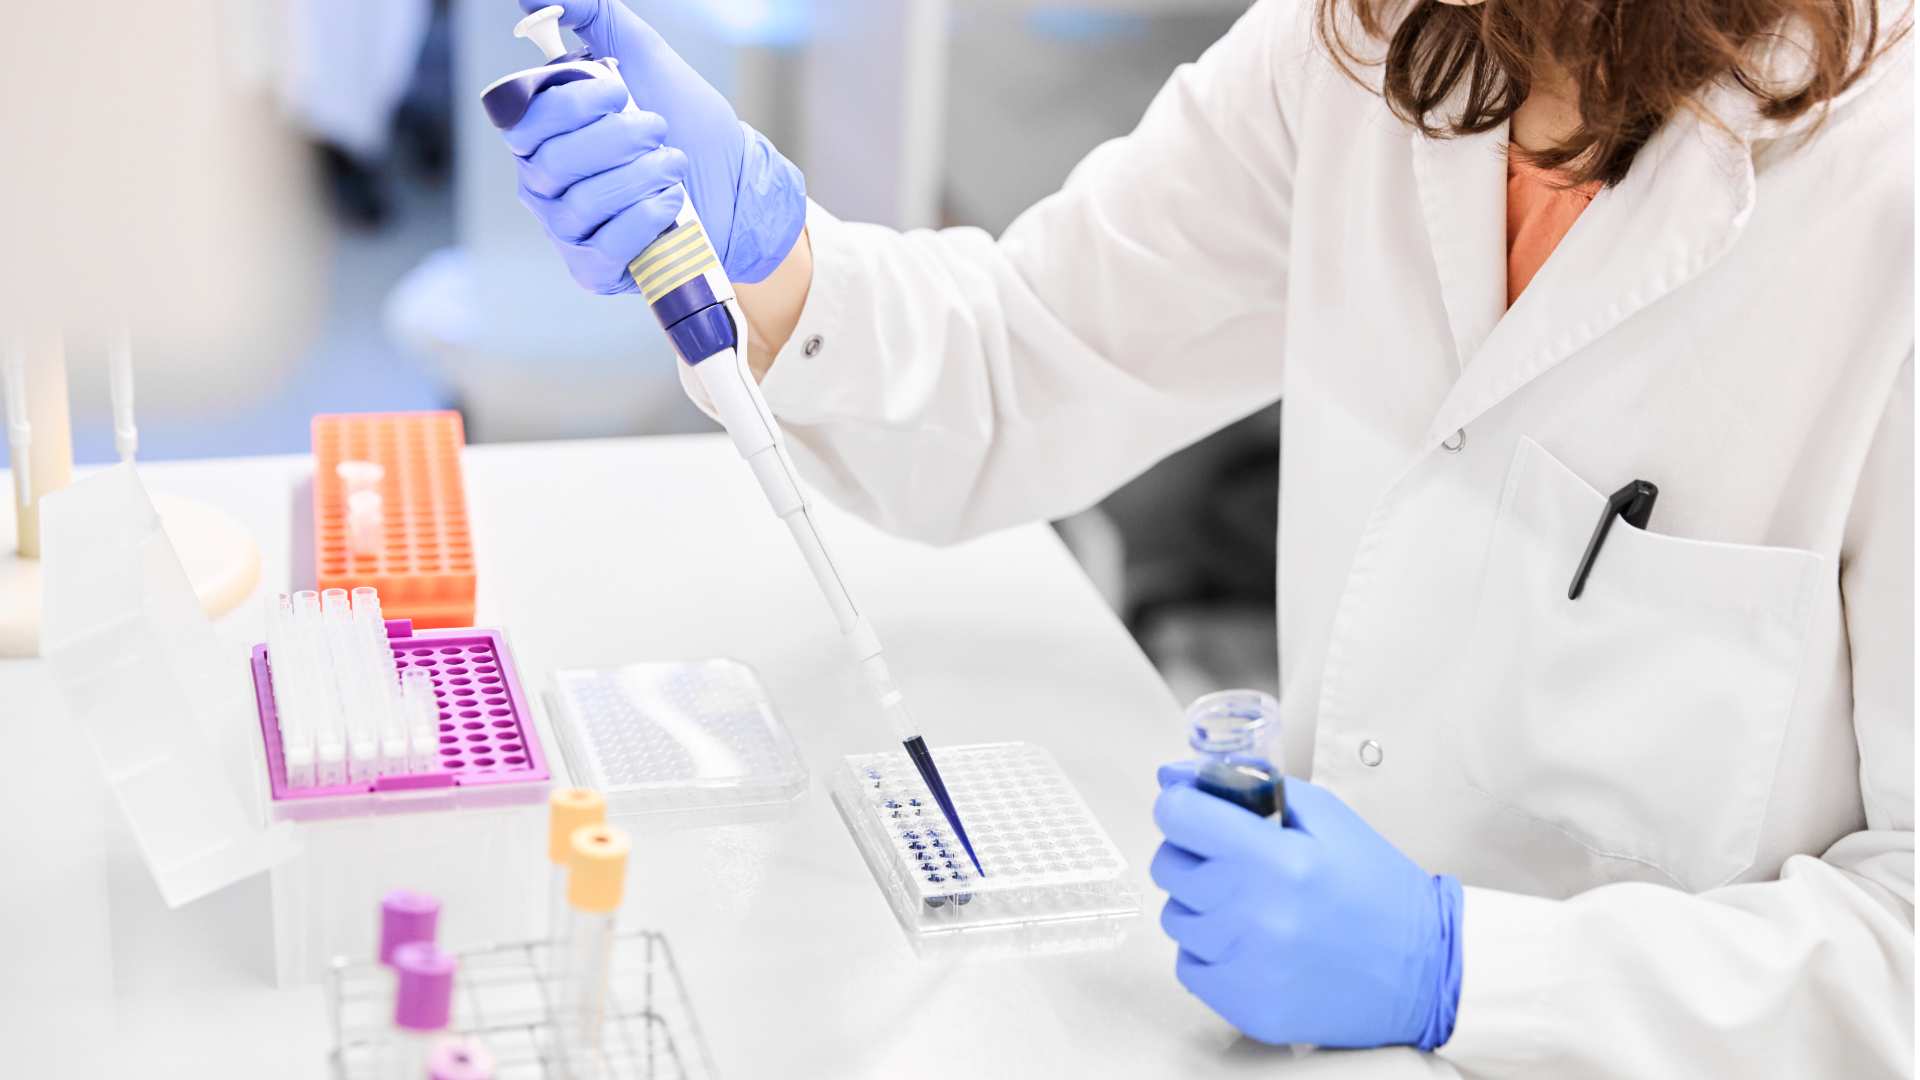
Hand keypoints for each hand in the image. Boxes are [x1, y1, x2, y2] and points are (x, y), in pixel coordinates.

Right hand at [519, 0, 805, 282]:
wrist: (735, 180)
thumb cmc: (684, 120)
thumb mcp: (641, 57)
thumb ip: (591, 16)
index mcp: (542, 131)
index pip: (525, 119)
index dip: (574, 105)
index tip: (621, 92)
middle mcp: (543, 181)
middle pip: (554, 161)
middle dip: (619, 140)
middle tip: (659, 129)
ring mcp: (566, 229)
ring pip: (581, 204)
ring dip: (640, 177)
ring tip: (673, 165)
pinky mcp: (595, 269)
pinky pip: (604, 248)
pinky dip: (645, 219)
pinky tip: (671, 202)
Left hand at [1151, 769, 1463, 1049]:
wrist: (1423, 970)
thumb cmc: (1378, 891)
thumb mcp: (1329, 818)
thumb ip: (1250, 787)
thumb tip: (1174, 776)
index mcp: (1281, 860)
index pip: (1178, 816)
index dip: (1180, 804)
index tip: (1192, 809)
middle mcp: (1259, 915)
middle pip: (1167, 866)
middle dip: (1192, 854)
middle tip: (1233, 861)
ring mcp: (1250, 966)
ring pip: (1174, 916)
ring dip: (1200, 905)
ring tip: (1250, 906)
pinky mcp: (1246, 1007)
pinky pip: (1187, 965)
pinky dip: (1208, 951)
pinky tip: (1250, 944)